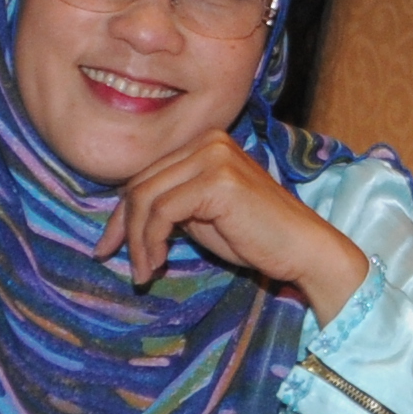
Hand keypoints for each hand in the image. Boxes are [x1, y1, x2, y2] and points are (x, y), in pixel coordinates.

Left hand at [101, 134, 369, 310]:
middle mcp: (207, 141)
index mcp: (204, 142)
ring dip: (138, 241)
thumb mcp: (201, 215)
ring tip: (144, 272)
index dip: (123, 214)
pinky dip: (151, 242)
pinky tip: (157, 264)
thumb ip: (169, 205)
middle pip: (141, 183)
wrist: (303, 249)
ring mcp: (213, 156)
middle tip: (126, 265)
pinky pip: (162, 212)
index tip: (109, 246)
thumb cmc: (256, 237)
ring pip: (146, 197)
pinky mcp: (217, 180)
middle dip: (125, 229)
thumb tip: (123, 218)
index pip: (146, 174)